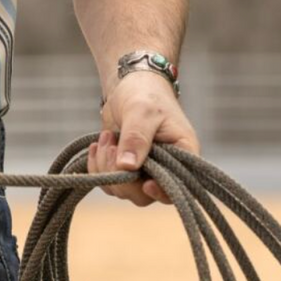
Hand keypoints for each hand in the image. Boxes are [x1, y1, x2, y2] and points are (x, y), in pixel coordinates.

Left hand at [86, 72, 201, 207]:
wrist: (129, 85)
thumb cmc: (145, 94)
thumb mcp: (142, 112)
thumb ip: (136, 138)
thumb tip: (127, 167)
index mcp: (183, 155)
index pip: (177, 187)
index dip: (160, 192)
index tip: (144, 184)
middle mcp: (166, 168)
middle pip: (144, 195)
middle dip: (122, 175)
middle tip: (113, 144)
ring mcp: (144, 171)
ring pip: (123, 190)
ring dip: (107, 168)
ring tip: (107, 137)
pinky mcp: (125, 169)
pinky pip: (109, 182)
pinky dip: (98, 168)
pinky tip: (97, 145)